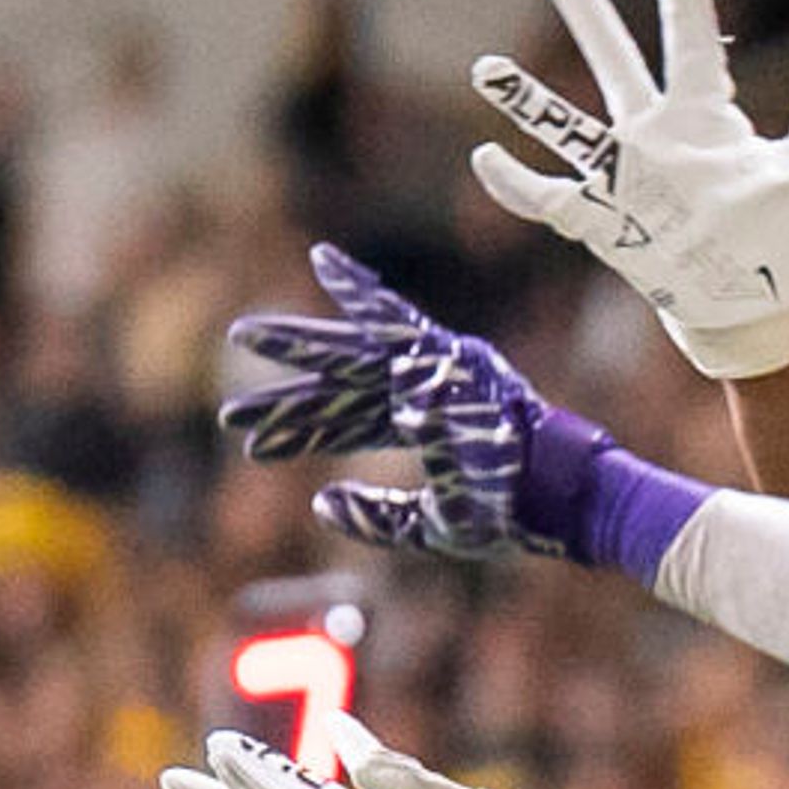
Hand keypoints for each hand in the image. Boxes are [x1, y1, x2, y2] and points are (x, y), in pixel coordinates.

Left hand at [218, 244, 609, 556]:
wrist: (558, 499)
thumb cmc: (512, 515)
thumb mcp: (435, 528)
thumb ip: (379, 518)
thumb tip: (320, 501)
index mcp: (423, 425)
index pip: (349, 424)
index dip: (303, 434)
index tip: (252, 445)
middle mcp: (422, 389)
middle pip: (339, 388)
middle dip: (286, 397)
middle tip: (231, 408)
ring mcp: (432, 370)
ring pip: (349, 353)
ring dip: (297, 344)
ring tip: (242, 337)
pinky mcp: (442, 356)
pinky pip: (394, 317)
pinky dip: (359, 290)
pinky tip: (324, 260)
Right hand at [470, 0, 788, 384]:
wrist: (761, 313)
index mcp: (706, 117)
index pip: (690, 44)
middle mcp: (659, 137)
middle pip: (618, 63)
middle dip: (590, 13)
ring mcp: (626, 179)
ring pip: (567, 124)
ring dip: (526, 99)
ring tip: (485, 67)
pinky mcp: (606, 223)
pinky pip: (550, 200)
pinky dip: (518, 184)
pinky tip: (486, 159)